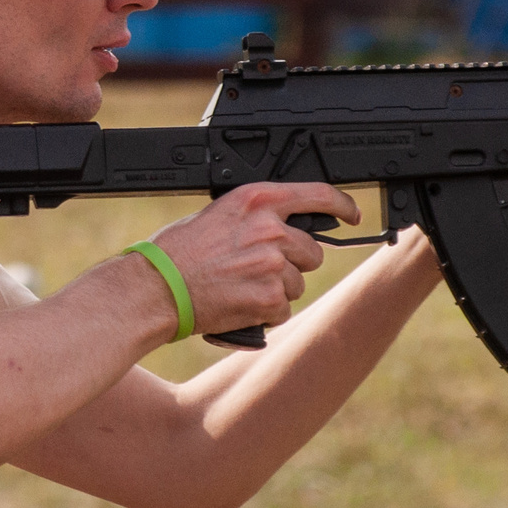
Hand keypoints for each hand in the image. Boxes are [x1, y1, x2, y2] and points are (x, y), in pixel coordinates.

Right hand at [141, 181, 360, 335]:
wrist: (156, 288)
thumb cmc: (176, 253)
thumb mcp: (218, 216)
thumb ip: (254, 218)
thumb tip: (283, 228)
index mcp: (257, 200)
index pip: (318, 195)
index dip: (342, 206)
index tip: (351, 215)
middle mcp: (270, 228)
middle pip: (312, 251)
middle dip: (293, 264)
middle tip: (258, 270)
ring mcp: (273, 264)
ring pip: (297, 283)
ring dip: (276, 290)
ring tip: (239, 288)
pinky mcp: (270, 297)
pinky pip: (283, 309)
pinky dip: (265, 313)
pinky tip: (238, 304)